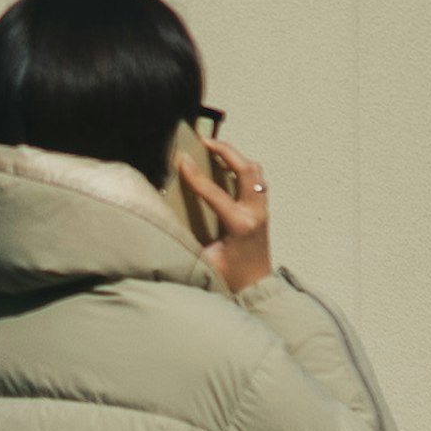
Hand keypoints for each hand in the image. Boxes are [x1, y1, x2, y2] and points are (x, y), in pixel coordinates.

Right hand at [170, 124, 273, 294]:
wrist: (256, 288)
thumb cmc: (231, 278)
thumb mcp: (204, 261)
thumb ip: (188, 240)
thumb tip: (168, 219)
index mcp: (240, 225)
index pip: (215, 193)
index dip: (196, 175)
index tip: (181, 160)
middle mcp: (255, 214)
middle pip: (246, 170)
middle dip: (226, 151)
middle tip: (205, 142)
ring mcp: (262, 211)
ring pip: (256, 172)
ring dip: (236, 158)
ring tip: (215, 151)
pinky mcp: (262, 212)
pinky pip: (256, 181)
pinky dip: (243, 169)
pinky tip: (226, 169)